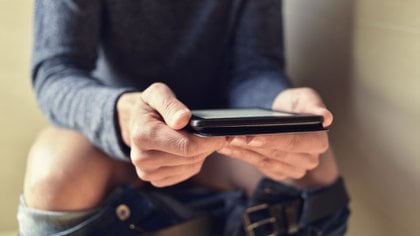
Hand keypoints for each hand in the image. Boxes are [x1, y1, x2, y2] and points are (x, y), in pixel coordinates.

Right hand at [117, 83, 226, 186]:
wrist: (136, 122)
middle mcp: (141, 158)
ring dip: (201, 153)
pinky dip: (194, 162)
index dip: (208, 140)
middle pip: (190, 157)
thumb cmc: (150, 106)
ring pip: (191, 166)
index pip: (185, 146)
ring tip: (201, 139)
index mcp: (142, 136)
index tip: (223, 134)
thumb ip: (170, 104)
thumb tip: (182, 119)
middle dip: (208, 145)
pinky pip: (186, 173)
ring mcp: (147, 172)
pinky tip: (190, 150)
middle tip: (218, 134)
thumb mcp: (157, 94)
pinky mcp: (156, 180)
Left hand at [218, 87, 332, 181]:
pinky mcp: (278, 173)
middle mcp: (309, 159)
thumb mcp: (304, 98)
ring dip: (242, 152)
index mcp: (318, 141)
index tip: (252, 136)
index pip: (293, 142)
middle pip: (276, 154)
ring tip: (224, 141)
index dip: (272, 140)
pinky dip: (240, 156)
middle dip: (251, 146)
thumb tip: (326, 117)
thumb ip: (314, 105)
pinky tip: (226, 148)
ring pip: (264, 161)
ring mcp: (293, 169)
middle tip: (230, 137)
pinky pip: (257, 166)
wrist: (281, 113)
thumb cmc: (293, 104)